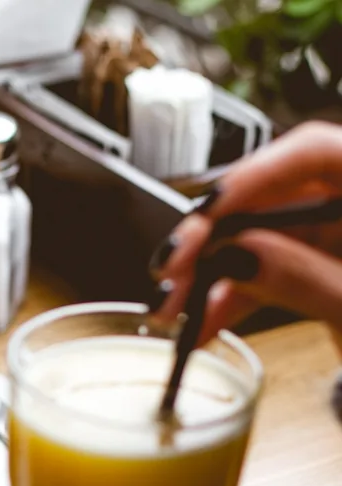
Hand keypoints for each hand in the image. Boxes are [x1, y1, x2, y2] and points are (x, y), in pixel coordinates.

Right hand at [152, 122, 341, 344]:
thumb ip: (305, 279)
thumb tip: (237, 252)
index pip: (314, 153)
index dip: (250, 177)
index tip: (202, 217)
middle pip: (273, 197)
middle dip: (213, 236)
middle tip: (170, 270)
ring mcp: (341, 238)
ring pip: (261, 239)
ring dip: (211, 276)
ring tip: (174, 312)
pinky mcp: (326, 269)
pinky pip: (270, 272)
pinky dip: (234, 298)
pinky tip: (203, 325)